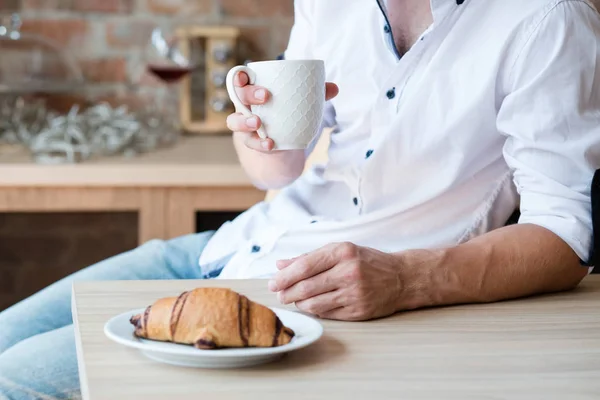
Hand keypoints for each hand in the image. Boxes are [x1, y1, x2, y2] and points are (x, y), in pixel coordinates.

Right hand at [226, 71, 338, 151]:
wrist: (280, 141)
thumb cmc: (285, 112)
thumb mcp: (297, 102)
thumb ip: (315, 94)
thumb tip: (334, 88)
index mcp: (253, 90)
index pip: (239, 79)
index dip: (239, 76)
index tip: (246, 76)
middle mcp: (244, 106)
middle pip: (239, 97)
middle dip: (249, 95)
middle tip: (266, 96)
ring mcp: (244, 125)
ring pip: (235, 122)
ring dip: (245, 121)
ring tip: (258, 123)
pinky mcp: (251, 141)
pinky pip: (251, 142)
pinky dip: (260, 143)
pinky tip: (270, 144)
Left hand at [268, 242, 402, 320]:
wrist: (401, 278)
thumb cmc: (367, 261)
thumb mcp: (340, 251)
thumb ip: (309, 257)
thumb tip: (280, 265)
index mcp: (343, 252)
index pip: (304, 266)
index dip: (284, 276)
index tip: (273, 282)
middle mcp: (349, 272)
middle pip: (306, 287)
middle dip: (286, 292)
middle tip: (279, 294)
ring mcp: (354, 294)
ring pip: (314, 303)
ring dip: (299, 302)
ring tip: (295, 298)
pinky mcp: (358, 311)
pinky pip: (327, 313)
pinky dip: (314, 310)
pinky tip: (312, 304)